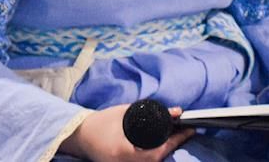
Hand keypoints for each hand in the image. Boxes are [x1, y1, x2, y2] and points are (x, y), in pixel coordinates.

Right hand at [60, 104, 194, 160]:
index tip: (189, 130)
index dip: (176, 141)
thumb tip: (174, 112)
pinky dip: (155, 155)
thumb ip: (148, 112)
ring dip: (165, 150)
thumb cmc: (100, 123)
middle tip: (185, 131)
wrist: (79, 136)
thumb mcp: (123, 114)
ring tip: (176, 136)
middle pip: (158, 159)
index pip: (158, 150)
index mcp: (125, 152)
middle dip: (173, 145)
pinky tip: (161, 144)